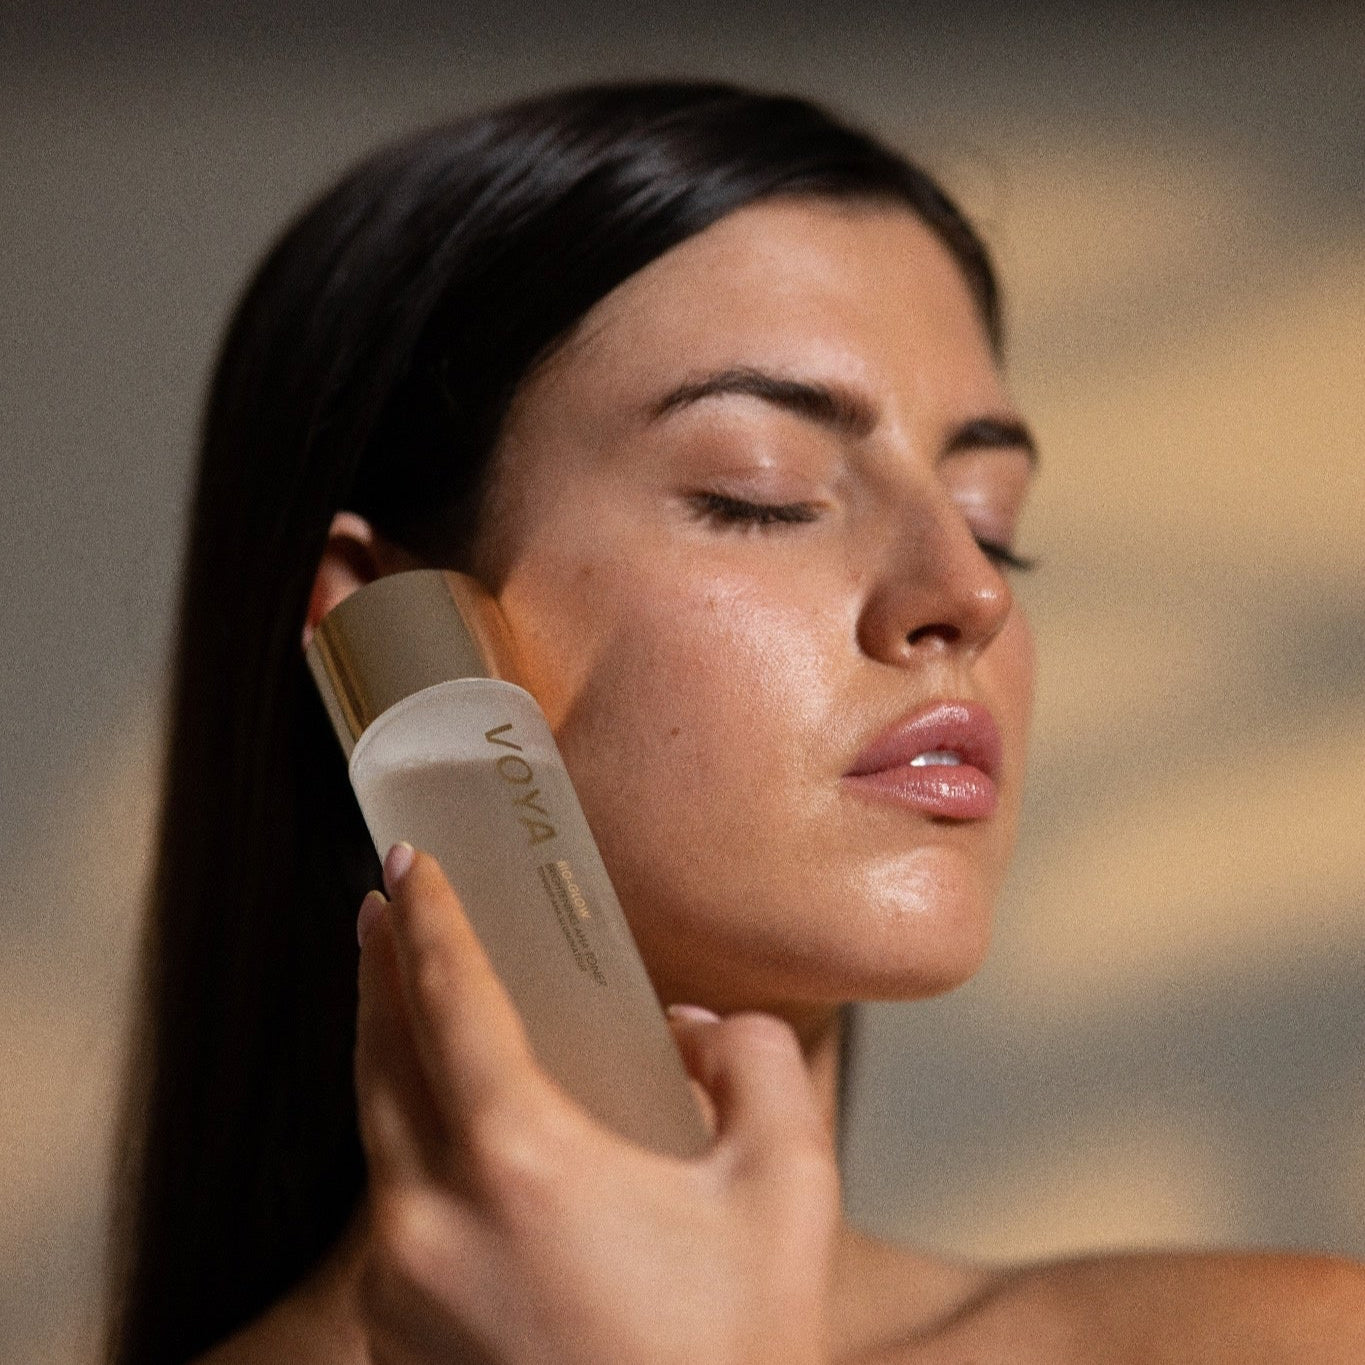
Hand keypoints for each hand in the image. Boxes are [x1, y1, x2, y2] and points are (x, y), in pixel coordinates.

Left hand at [353, 842, 839, 1364]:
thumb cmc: (733, 1354)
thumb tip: (694, 1028)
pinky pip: (389, 1201)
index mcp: (520, 1164)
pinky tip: (438, 1118)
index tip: (407, 860)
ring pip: (374, 1130)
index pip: (449, 1001)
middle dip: (379, 966)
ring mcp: (398, 1287)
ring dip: (381, 1048)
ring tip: (401, 992)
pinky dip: (402, 1136)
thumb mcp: (784, 1188)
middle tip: (385, 902)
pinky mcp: (393, 1336)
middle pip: (380, 1055)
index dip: (428, 918)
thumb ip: (756, 1064)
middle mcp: (432, 1221)